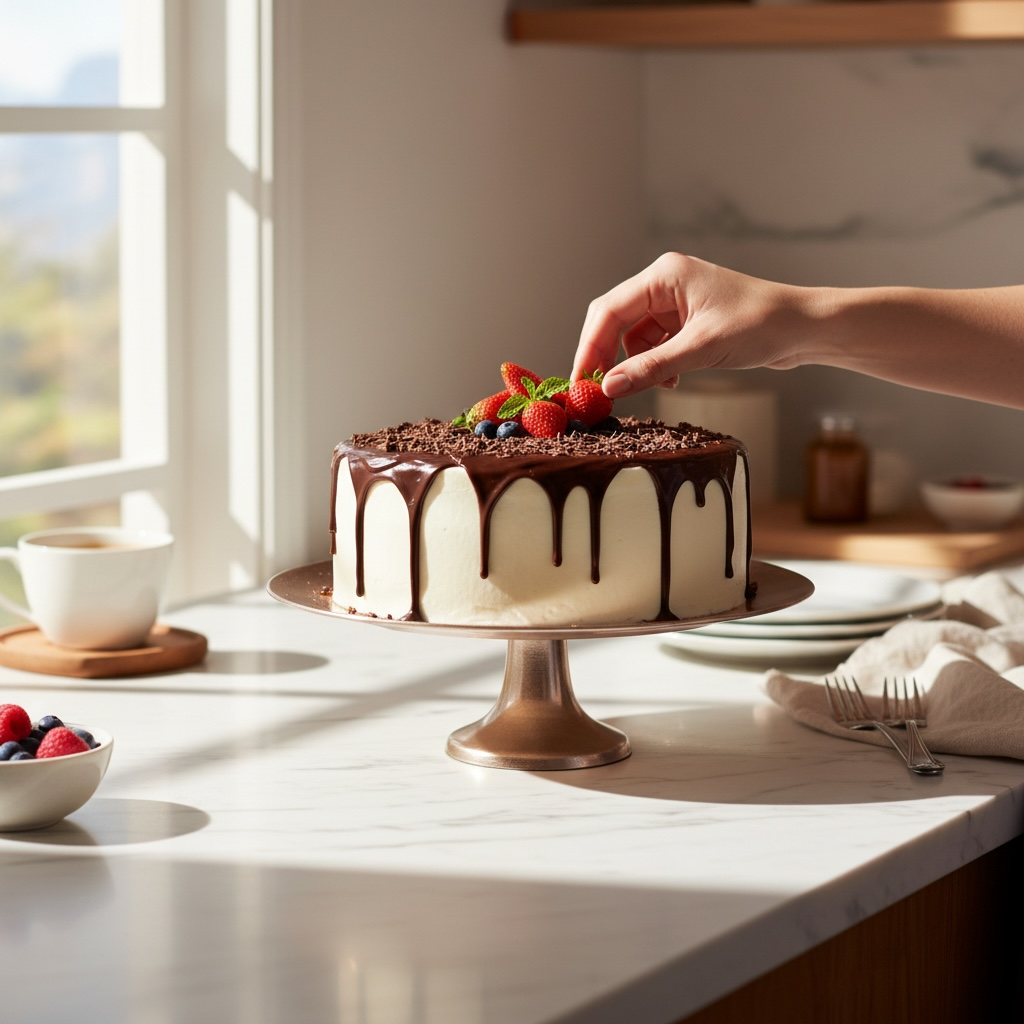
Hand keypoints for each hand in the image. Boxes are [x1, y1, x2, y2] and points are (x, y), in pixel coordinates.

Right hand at [572, 253, 810, 397]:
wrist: (804, 328)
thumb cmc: (761, 325)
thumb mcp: (701, 350)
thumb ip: (651, 369)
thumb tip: (608, 388)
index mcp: (665, 275)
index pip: (609, 310)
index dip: (589, 346)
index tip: (581, 381)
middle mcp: (666, 283)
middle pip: (615, 321)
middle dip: (608, 357)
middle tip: (601, 392)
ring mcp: (676, 302)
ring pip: (634, 338)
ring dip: (638, 365)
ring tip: (661, 384)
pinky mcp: (687, 321)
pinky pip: (655, 345)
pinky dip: (657, 365)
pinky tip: (675, 379)